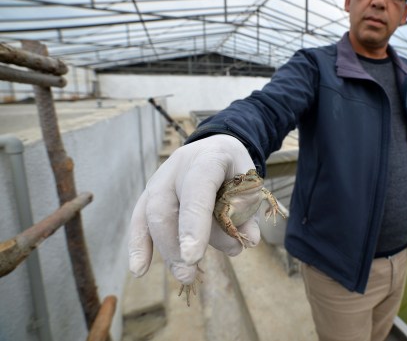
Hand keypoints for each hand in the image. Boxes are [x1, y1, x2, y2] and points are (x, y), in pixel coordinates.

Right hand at [128, 134, 261, 285]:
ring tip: (184, 275)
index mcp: (208, 158)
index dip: (193, 222)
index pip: (198, 189)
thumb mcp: (250, 185)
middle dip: (175, 244)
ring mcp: (159, 180)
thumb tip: (248, 241)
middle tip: (189, 273)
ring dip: (166, 250)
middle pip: (166, 206)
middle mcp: (178, 167)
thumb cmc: (234, 171)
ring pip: (152, 215)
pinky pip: (139, 219)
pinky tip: (139, 269)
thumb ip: (248, 211)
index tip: (192, 256)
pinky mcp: (149, 195)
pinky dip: (139, 244)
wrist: (216, 149)